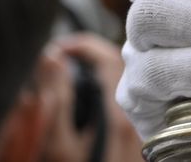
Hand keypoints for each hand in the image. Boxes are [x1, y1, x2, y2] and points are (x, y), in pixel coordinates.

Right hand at [56, 34, 146, 161]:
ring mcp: (140, 127)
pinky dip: (104, 94)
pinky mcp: (137, 139)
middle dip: (89, 56)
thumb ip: (55, 99)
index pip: (109, 56)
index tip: (57, 49)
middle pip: (119, 67)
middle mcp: (137, 116)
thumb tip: (50, 56)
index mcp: (118, 112)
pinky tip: (84, 103)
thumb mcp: (57, 146)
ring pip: (123, 84)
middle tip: (60, 60)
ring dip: (96, 75)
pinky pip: (124, 103)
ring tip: (67, 79)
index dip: (81, 45)